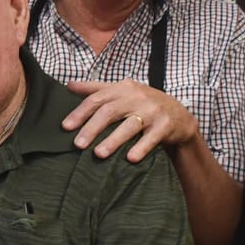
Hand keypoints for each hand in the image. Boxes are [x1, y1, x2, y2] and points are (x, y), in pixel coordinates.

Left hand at [62, 79, 197, 162]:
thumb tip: (69, 85)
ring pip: (130, 125)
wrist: (178, 115)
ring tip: (99, 154)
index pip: (97, 98)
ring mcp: (152, 111)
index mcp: (123, 88)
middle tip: (78, 144)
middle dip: (92, 128)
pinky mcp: (165, 125)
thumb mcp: (122, 92)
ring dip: (114, 140)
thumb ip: (96, 89)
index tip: (65, 127)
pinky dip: (141, 147)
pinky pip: (152, 138)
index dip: (80, 112)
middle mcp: (137, 97)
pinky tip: (130, 159)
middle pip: (110, 111)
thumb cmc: (143, 104)